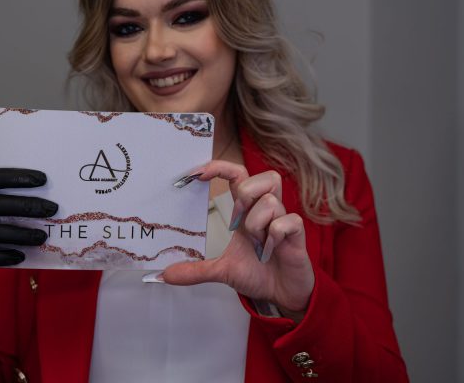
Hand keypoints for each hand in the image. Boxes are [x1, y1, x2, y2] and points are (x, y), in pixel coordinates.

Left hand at [162, 161, 313, 320]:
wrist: (282, 296)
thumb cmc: (257, 273)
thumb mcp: (221, 270)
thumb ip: (195, 270)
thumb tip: (166, 275)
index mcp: (246, 212)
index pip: (238, 175)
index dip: (221, 168)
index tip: (198, 174)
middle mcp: (266, 211)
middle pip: (265, 177)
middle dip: (248, 194)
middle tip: (238, 221)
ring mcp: (282, 221)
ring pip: (271, 201)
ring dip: (257, 223)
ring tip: (257, 244)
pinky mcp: (297, 235)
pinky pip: (288, 221)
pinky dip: (275, 235)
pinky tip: (269, 251)